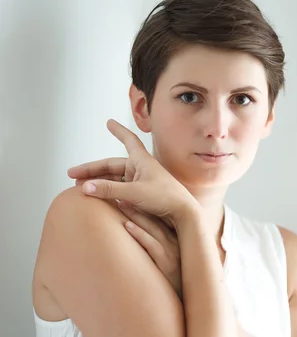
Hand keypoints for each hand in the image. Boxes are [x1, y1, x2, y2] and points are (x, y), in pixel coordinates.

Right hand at [67, 119, 196, 228]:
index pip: (128, 140)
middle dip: (92, 170)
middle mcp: (141, 169)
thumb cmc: (164, 199)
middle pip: (111, 166)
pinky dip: (108, 192)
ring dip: (98, 182)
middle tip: (72, 175)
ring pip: (114, 179)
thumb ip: (109, 190)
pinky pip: (120, 190)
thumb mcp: (133, 193)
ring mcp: (141, 182)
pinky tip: (98, 196)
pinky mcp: (142, 195)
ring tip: (81, 188)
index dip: (118, 131)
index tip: (109, 122)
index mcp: (142, 161)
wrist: (184, 215)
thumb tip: (85, 188)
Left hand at [118, 201, 182, 299]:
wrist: (186, 305)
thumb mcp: (167, 263)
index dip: (145, 204)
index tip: (130, 192)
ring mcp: (172, 253)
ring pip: (152, 229)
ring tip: (120, 202)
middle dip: (138, 204)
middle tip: (121, 190)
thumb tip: (138, 238)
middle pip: (155, 218)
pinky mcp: (167, 265)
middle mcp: (174, 243)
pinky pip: (152, 247)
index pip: (159, 217)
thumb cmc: (172, 284)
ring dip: (136, 215)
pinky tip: (127, 226)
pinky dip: (140, 235)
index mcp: (174, 240)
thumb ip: (155, 248)